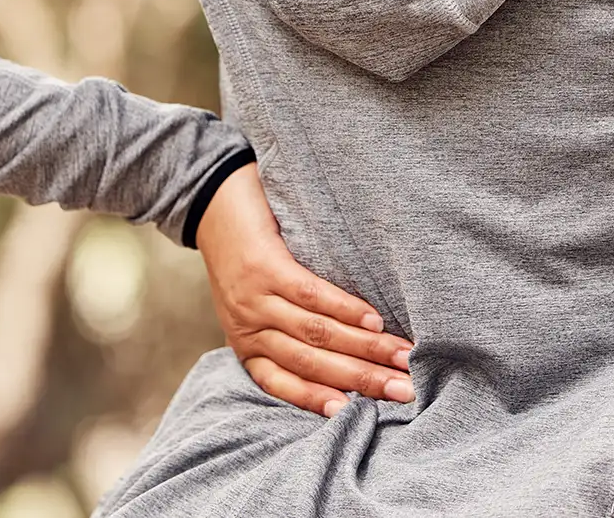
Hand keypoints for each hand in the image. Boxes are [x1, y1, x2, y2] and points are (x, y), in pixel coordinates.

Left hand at [195, 162, 413, 415]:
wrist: (210, 199)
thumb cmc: (241, 253)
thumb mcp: (252, 303)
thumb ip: (284, 329)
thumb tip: (342, 354)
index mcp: (247, 344)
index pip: (285, 383)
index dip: (319, 400)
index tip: (355, 414)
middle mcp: (249, 328)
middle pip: (311, 363)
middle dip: (361, 380)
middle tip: (404, 391)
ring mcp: (255, 299)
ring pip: (316, 333)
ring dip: (365, 348)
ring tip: (402, 357)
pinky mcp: (265, 266)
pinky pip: (311, 295)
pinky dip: (345, 310)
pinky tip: (373, 320)